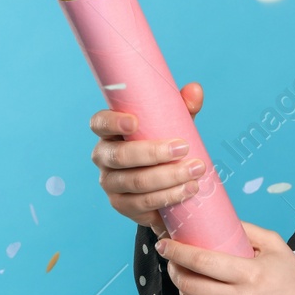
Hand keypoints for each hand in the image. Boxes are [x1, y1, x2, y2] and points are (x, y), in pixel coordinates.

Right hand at [89, 82, 204, 238]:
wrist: (162, 183)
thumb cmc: (161, 143)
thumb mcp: (170, 124)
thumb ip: (181, 108)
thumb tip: (195, 90)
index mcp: (109, 132)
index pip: (100, 123)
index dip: (113, 122)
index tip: (135, 121)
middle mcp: (103, 157)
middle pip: (121, 157)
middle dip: (154, 153)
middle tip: (184, 148)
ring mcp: (110, 184)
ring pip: (136, 182)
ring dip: (168, 177)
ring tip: (195, 172)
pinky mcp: (122, 205)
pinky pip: (144, 203)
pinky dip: (168, 197)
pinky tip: (187, 191)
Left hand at [156, 220, 294, 294]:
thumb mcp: (277, 247)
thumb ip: (247, 231)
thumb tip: (216, 220)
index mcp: (250, 275)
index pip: (201, 260)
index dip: (177, 251)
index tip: (164, 243)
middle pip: (189, 284)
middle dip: (174, 268)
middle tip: (172, 258)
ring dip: (181, 287)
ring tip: (185, 275)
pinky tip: (199, 294)